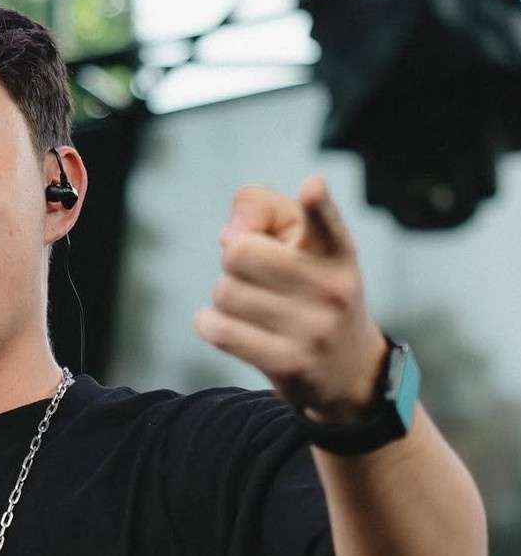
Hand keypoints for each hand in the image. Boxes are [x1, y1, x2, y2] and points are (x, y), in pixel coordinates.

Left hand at [194, 175, 387, 423]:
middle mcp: (332, 288)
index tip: (312, 188)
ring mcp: (313, 329)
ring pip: (224, 292)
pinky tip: (228, 324)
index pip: (326, 222)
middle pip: (239, 252)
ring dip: (225, 295)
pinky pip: (218, 330)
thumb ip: (260, 210)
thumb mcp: (297, 238)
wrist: (347, 367)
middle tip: (255, 275)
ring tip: (252, 304)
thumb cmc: (309, 285)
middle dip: (233, 259)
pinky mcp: (289, 363)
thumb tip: (229, 235)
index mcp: (336, 251)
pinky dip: (209, 322)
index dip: (317, 204)